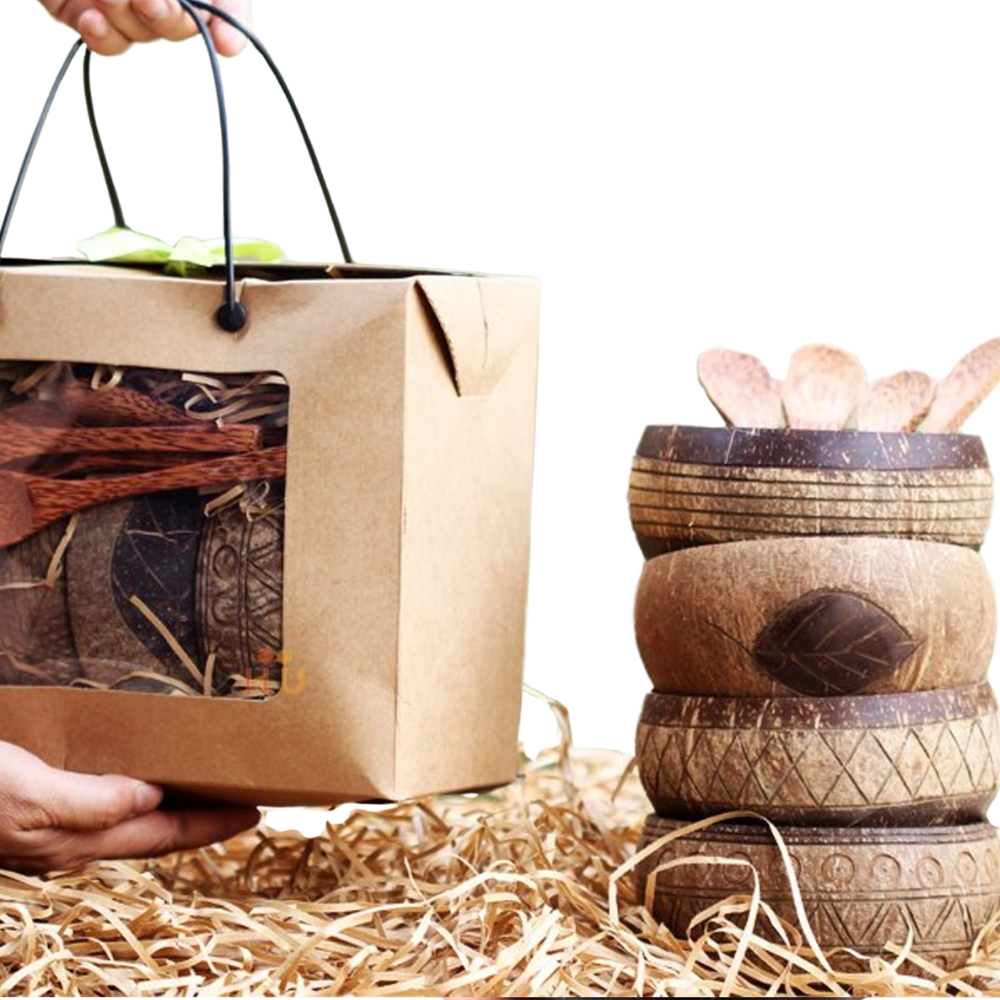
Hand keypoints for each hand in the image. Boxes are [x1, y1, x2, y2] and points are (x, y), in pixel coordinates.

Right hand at [0, 741, 257, 872]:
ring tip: (203, 781)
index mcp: (78, 841)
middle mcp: (72, 839)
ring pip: (129, 817)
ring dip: (170, 802)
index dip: (213, 825)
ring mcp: (52, 827)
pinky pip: (101, 799)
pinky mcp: (36, 805)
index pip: (165, 835)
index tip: (259, 810)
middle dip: (202, 815)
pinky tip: (136, 770)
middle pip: (154, 830)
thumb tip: (152, 797)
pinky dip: (132, 787)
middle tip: (244, 793)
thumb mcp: (31, 795)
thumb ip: (92, 802)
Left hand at [38, 0, 250, 56]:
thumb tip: (169, 5)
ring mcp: (125, 0)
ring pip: (145, 30)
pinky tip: (93, 17)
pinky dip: (103, 34)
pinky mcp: (87, 13)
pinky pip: (109, 40)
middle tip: (149, 2)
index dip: (234, 18)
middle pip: (187, 20)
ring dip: (127, 13)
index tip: (228, 42)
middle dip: (171, 17)